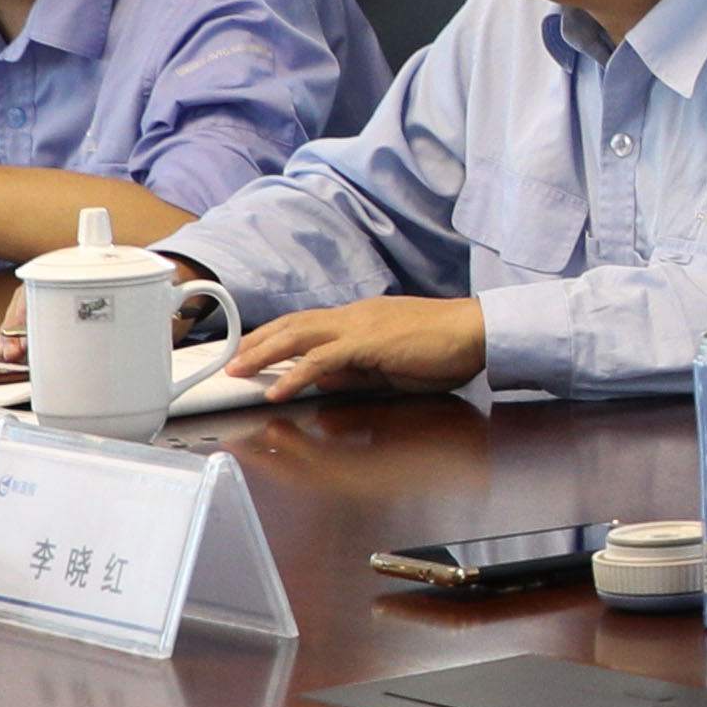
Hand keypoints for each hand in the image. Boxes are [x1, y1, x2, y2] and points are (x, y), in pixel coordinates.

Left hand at [219, 295, 488, 399]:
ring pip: (297, 336)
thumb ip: (357, 371)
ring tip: (237, 369)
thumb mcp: (392, 366)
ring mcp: (359, 326)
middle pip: (292, 325)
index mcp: (360, 319)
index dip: (275, 336)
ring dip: (262, 352)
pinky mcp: (368, 343)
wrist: (477, 332)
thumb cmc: (446, 348)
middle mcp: (353, 316)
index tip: (252, 349)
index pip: (307, 324)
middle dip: (256, 340)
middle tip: (229, 357)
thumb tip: (324, 379)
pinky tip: (276, 390)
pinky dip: (294, 374)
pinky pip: (321, 360)